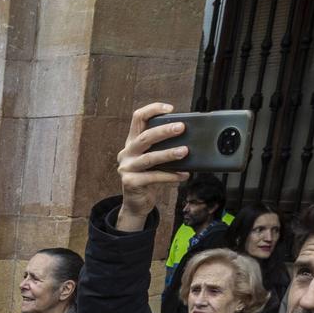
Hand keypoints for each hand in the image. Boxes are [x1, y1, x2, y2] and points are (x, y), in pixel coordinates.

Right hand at [114, 102, 187, 231]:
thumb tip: (186, 138)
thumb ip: (161, 148)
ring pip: (149, 158)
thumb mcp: (153, 159)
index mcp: (131, 142)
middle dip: (164, 131)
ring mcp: (126, 168)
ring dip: (168, 154)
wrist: (136, 204)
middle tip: (181, 128)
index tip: (170, 108)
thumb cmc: (148, 178)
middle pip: (144, 137)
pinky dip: (170, 176)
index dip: (152, 110)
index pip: (137, 118)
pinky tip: (183, 175)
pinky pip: (153, 177)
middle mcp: (126, 153)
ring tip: (185, 152)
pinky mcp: (130, 182)